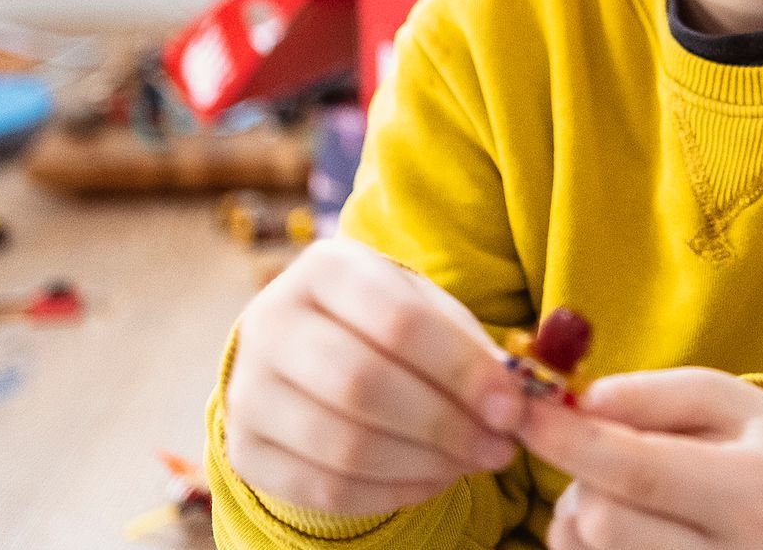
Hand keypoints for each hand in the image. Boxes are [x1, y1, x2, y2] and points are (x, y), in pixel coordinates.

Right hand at [223, 237, 526, 515]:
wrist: (303, 348)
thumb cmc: (383, 321)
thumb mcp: (424, 308)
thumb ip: (468, 345)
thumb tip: (517, 399)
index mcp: (324, 268)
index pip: (399, 322)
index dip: (462, 371)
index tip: (512, 407)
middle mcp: (271, 322)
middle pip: (365, 386)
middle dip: (446, 425)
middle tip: (499, 447)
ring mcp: (249, 390)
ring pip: (345, 445)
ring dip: (425, 465)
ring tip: (473, 462)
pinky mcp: (245, 449)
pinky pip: (325, 489)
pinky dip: (392, 493)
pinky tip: (432, 480)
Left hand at [520, 367, 762, 549]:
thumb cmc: (749, 441)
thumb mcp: (718, 395)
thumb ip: (649, 395)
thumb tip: (580, 404)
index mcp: (751, 492)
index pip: (639, 471)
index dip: (570, 440)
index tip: (525, 409)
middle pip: (603, 522)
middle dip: (580, 474)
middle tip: (601, 446)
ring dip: (578, 508)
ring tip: (619, 485)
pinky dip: (580, 538)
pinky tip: (617, 519)